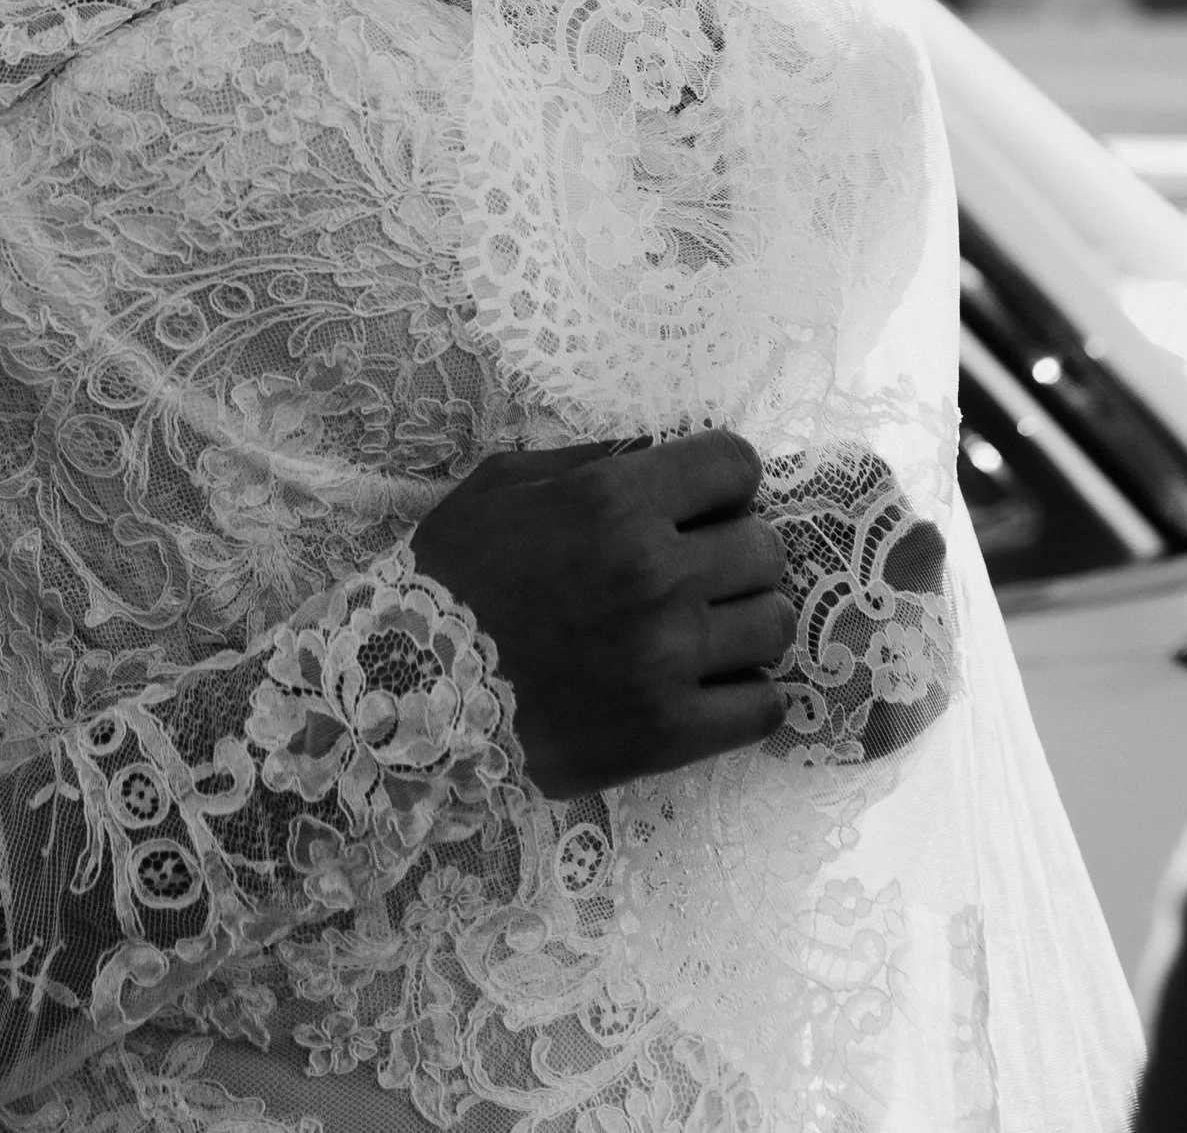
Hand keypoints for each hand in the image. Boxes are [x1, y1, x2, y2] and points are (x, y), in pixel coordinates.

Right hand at [409, 430, 790, 794]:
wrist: (411, 694)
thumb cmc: (454, 578)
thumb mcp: (503, 484)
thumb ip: (589, 461)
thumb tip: (659, 453)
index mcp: (614, 501)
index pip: (734, 465)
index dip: (723, 482)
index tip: (702, 504)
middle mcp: (654, 573)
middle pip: (764, 547)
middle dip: (736, 551)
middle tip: (697, 573)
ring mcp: (666, 658)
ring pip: (775, 625)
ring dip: (747, 623)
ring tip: (706, 632)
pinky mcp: (668, 734)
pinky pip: (764, 707)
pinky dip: (747, 695)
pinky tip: (710, 687)